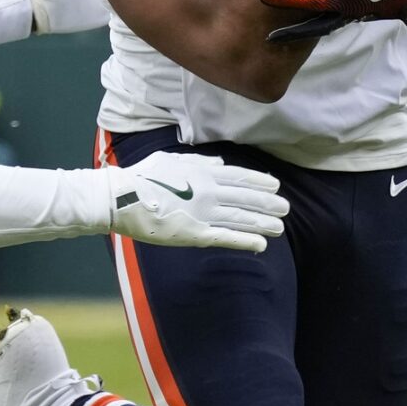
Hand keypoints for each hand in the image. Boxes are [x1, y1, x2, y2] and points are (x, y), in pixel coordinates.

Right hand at [107, 151, 286, 250]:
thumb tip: (219, 163)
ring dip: (262, 223)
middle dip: (267, 204)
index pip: (239, 177)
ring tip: (279, 228)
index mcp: (202, 172)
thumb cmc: (141, 177)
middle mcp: (208, 191)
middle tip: (285, 209)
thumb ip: (198, 162)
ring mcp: (203, 213)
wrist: (121, 197)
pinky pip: (226, 238)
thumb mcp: (171, 160)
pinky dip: (245, 241)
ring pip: (240, 218)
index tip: (275, 185)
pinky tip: (261, 245)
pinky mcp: (194, 234)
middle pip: (245, 198)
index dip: (259, 182)